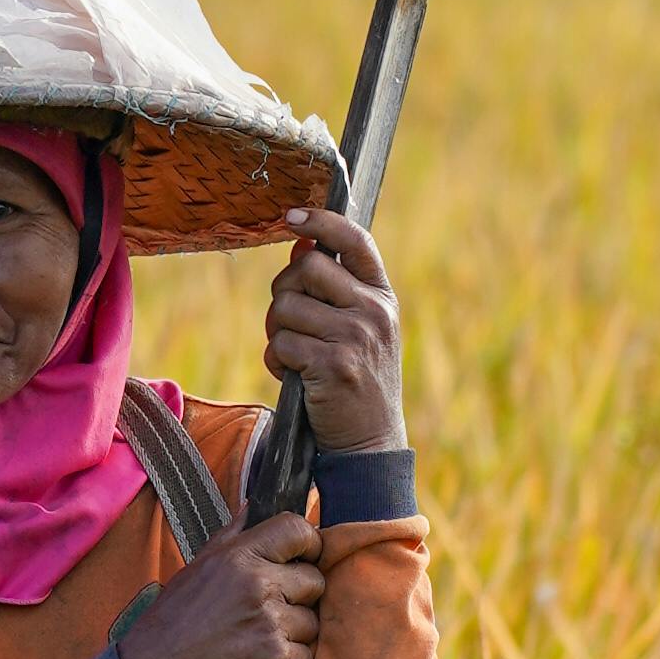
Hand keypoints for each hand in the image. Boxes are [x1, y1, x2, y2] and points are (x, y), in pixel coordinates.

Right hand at [113, 517, 325, 658]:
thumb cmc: (171, 623)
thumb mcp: (197, 567)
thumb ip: (232, 536)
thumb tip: (255, 507)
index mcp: (239, 556)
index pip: (299, 530)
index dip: (308, 545)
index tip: (301, 560)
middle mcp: (258, 584)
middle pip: (315, 581)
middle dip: (299, 598)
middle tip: (268, 612)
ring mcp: (270, 622)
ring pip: (312, 622)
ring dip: (293, 635)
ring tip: (256, 640)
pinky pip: (307, 656)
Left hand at [261, 210, 403, 457]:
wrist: (371, 440)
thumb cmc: (357, 381)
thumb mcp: (360, 329)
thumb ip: (335, 290)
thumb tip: (301, 246)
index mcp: (382, 296)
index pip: (355, 241)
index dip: (321, 222)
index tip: (291, 217)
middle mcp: (374, 311)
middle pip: (307, 269)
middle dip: (285, 291)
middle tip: (288, 320)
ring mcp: (356, 337)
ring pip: (287, 308)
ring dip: (278, 332)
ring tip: (296, 355)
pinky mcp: (334, 365)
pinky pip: (281, 344)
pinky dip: (277, 361)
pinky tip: (294, 376)